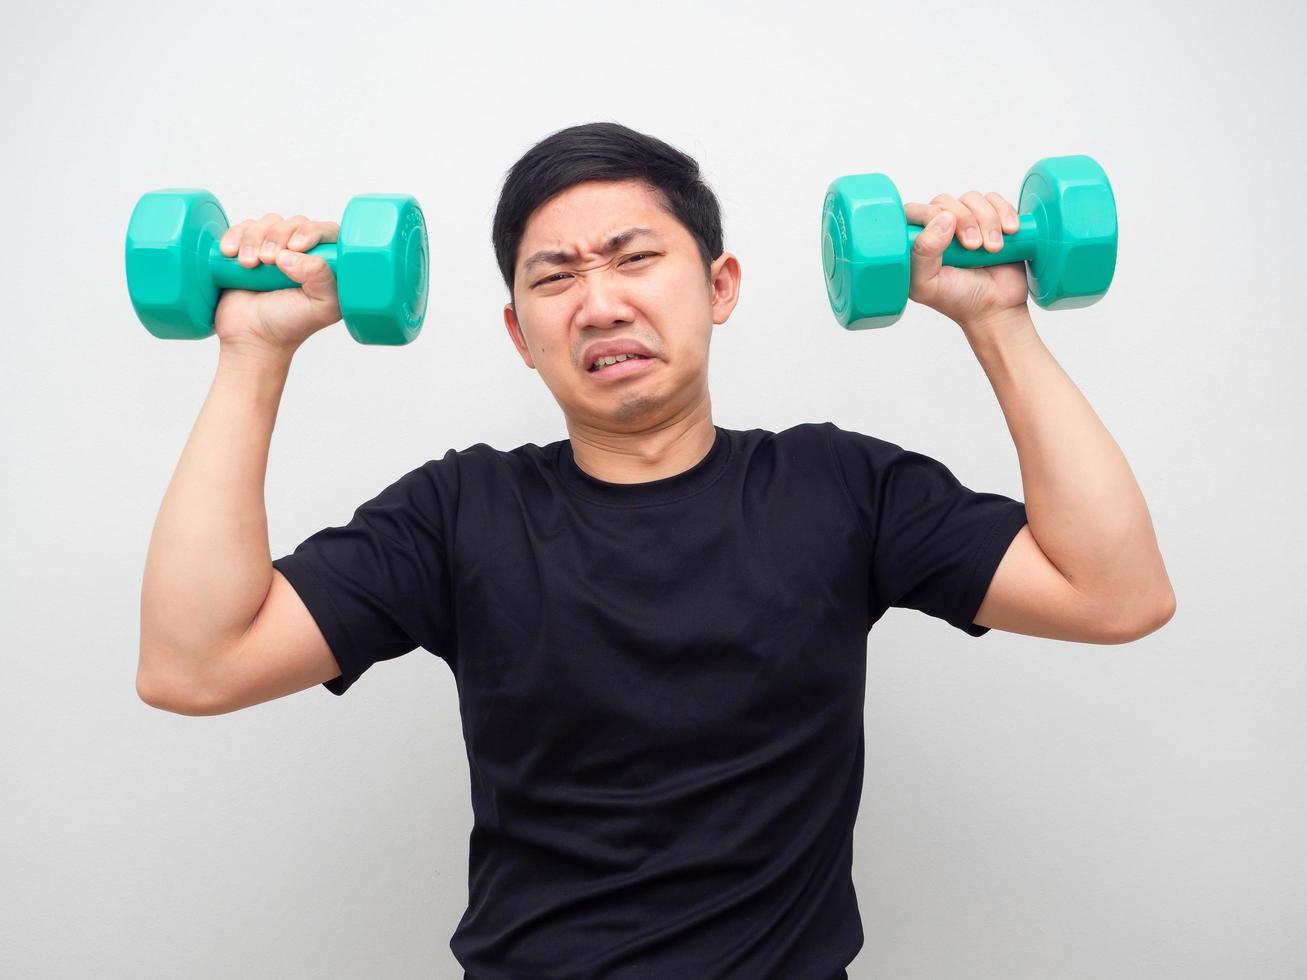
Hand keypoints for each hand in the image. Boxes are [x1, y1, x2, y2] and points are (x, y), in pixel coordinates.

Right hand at [212, 212, 342, 356]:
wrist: (251, 337)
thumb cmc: (289, 324)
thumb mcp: (320, 307)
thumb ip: (321, 278)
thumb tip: (291, 253)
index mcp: (326, 266)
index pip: (328, 232)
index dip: (313, 231)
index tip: (296, 246)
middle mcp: (302, 254)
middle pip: (295, 223)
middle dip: (279, 237)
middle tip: (268, 261)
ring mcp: (274, 250)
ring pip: (268, 222)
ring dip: (254, 239)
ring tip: (248, 265)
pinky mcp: (248, 249)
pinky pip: (242, 228)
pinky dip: (235, 237)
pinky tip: (231, 254)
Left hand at [904, 189, 1030, 333]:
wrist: (996, 307)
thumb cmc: (958, 299)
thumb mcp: (927, 285)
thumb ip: (923, 253)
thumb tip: (943, 218)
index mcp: (918, 242)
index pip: (913, 211)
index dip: (929, 214)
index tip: (947, 234)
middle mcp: (940, 228)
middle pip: (945, 201)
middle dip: (964, 220)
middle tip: (974, 247)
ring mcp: (967, 222)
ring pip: (972, 198)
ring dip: (987, 221)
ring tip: (994, 248)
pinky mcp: (992, 219)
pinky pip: (996, 200)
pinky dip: (1005, 213)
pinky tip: (1009, 232)